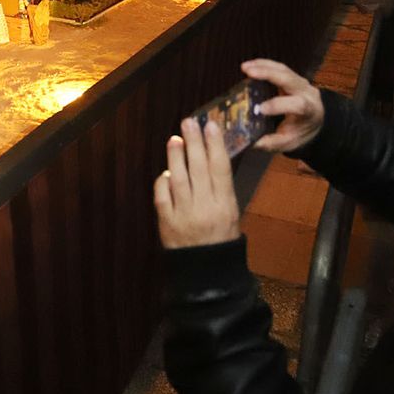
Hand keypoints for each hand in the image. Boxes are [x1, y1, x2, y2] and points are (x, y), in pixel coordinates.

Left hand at [154, 119, 240, 249]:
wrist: (206, 270)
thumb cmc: (221, 236)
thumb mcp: (231, 212)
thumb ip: (220, 187)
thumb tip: (210, 154)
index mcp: (225, 205)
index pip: (220, 169)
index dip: (215, 145)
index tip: (210, 125)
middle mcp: (206, 208)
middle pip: (199, 169)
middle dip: (194, 143)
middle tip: (189, 123)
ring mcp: (185, 215)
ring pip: (179, 180)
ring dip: (176, 157)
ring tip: (175, 139)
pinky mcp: (167, 223)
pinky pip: (162, 196)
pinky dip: (163, 181)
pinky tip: (167, 172)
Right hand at [241, 59, 324, 153]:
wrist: (316, 121)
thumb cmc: (300, 132)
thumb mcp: (288, 142)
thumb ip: (271, 142)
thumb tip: (251, 142)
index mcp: (309, 110)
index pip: (296, 104)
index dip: (278, 105)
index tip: (260, 109)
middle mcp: (307, 92)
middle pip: (289, 79)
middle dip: (268, 74)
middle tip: (248, 72)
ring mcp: (301, 82)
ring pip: (284, 69)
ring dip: (263, 66)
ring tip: (245, 67)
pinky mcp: (293, 76)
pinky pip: (280, 67)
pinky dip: (265, 64)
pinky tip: (251, 64)